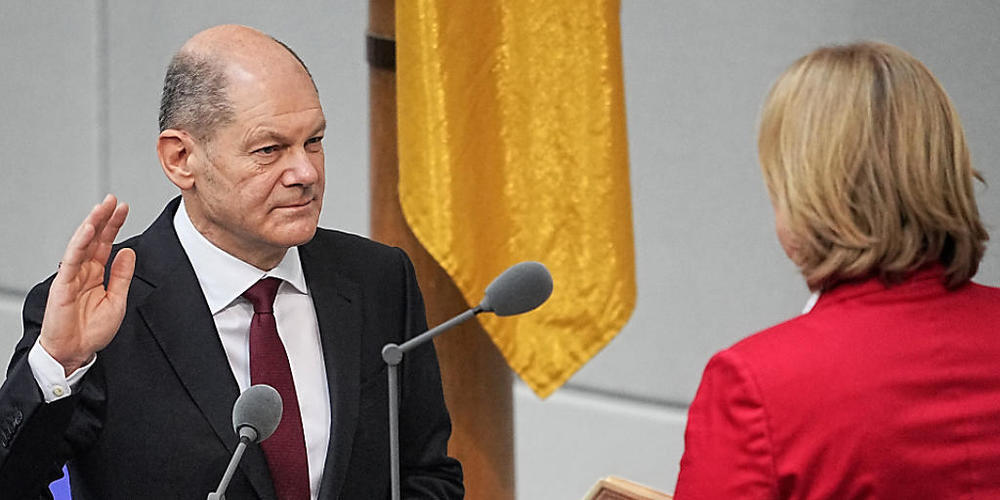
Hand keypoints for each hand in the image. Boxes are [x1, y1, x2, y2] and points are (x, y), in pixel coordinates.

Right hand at [39, 194, 136, 374]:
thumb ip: (122, 276)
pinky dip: (80, 244)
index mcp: (96, 274)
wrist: (76, 352)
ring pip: (82, 244)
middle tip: (114, 200)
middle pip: (94, 239)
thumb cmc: (92, 331)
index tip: (124, 209)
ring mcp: (72, 276)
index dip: (114, 226)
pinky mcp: (63, 284)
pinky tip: (88, 230)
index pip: (106, 244)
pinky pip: (71, 260)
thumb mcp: (117, 300)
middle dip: (104, 218)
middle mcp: (83, 271)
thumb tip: (128, 252)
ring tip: (102, 208)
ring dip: (92, 225)